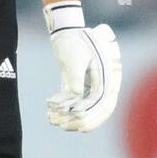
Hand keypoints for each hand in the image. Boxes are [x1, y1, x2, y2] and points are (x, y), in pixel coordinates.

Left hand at [43, 1, 120, 132]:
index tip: (79, 123)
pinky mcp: (79, 86)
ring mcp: (90, 86)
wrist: (67, 32)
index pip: (105, 103)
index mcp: (107, 77)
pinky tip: (49, 111)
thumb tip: (75, 97)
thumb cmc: (73, 42)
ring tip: (53, 120)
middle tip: (63, 125)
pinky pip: (74, 103)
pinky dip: (63, 109)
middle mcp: (102, 84)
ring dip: (69, 118)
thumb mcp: (74, 58)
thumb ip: (76, 77)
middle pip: (96, 110)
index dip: (94, 116)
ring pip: (84, 109)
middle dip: (80, 121)